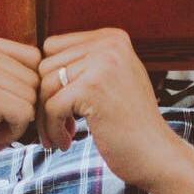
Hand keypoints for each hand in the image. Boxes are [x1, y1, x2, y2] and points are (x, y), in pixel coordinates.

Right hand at [0, 31, 41, 193]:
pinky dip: (15, 133)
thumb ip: (6, 69)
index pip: (31, 57)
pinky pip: (26, 112)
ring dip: (19, 121)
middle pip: (34, 75)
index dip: (26, 89)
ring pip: (32, 95)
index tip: (3, 110)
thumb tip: (59, 69)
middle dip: (23, 106)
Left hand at [39, 28, 188, 191]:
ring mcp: (102, 64)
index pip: (54, 48)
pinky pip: (51, 107)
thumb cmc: (130, 124)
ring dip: (46, 117)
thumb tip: (37, 60)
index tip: (59, 107)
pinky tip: (66, 143)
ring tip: (60, 136)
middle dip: (45, 100)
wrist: (156, 155)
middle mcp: (109, 44)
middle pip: (46, 66)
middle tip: (59, 126)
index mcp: (112, 38)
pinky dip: (52, 129)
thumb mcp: (113, 80)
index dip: (50, 80)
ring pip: (45, 87)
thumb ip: (83, 63)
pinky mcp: (93, 88)